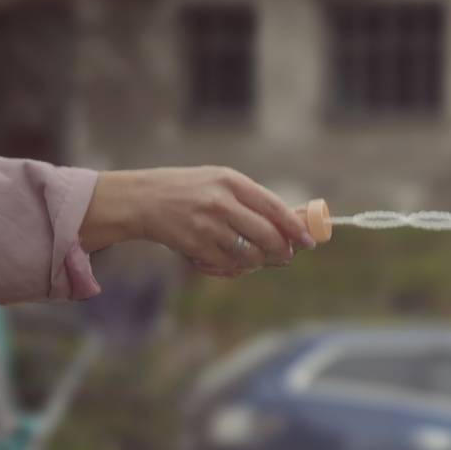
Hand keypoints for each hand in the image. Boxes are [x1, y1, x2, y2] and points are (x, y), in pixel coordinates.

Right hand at [82, 165, 316, 275]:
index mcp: (231, 181)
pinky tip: (232, 261)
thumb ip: (251, 199)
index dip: (295, 228)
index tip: (308, 241)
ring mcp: (208, 226)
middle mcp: (221, 202)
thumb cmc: (187, 190)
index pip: (274, 207)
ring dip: (260, 262)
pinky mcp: (197, 246)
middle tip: (287, 256)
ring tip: (257, 257)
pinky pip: (230, 265)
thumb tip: (290, 222)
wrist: (143, 200)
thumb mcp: (218, 182)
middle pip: (268, 236)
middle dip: (283, 251)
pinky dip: (237, 268)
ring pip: (251, 255)